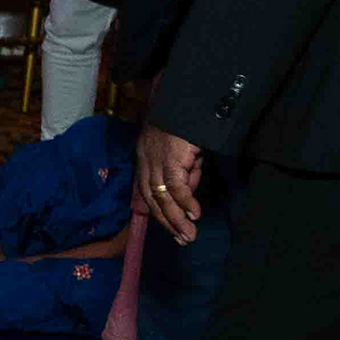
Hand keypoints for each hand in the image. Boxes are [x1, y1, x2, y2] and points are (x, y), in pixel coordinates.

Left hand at [140, 124, 205, 243]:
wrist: (187, 100)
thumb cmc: (187, 122)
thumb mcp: (185, 150)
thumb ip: (186, 169)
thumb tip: (190, 189)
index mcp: (146, 158)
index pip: (148, 190)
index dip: (160, 212)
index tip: (172, 228)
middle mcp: (145, 160)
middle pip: (152, 198)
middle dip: (167, 221)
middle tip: (182, 239)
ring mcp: (155, 160)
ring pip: (162, 197)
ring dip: (176, 219)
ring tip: (188, 235)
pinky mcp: (169, 159)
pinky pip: (176, 187)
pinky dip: (185, 203)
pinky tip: (194, 215)